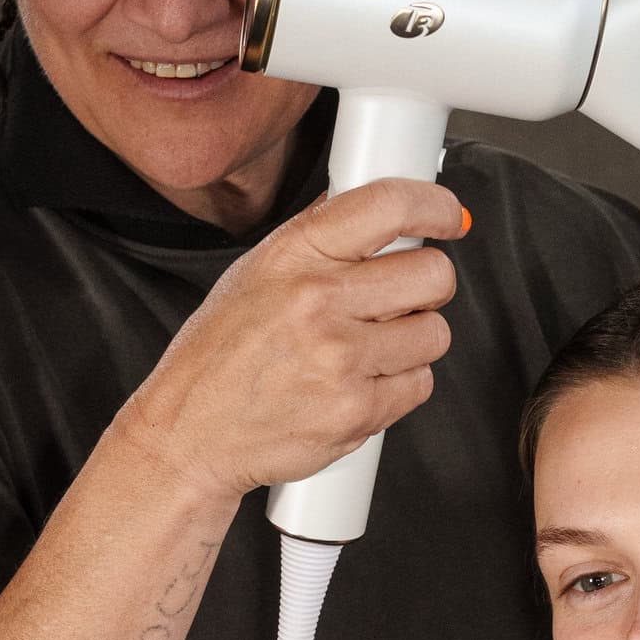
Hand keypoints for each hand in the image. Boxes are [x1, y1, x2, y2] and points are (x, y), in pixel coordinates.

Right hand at [121, 178, 467, 508]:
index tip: (448, 216)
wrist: (190, 434)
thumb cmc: (218, 358)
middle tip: (402, 297)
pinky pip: (418, 384)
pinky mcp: (357, 410)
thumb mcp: (254, 274)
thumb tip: (376, 212)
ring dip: (412, 341)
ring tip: (366, 349)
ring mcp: (340, 358)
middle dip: (427, 286)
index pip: (388, 205)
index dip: (435, 206)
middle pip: (432, 273)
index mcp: (293, 254)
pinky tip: (357, 383)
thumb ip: (317, 242)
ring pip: (434, 333)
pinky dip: (398, 386)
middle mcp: (317, 301)